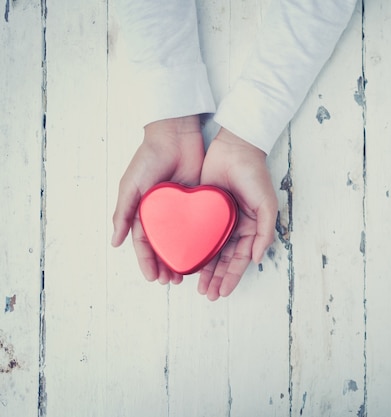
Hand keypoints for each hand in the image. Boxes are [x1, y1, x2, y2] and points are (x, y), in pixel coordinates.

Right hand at [111, 115, 204, 284]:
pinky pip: (200, 224)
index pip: (144, 242)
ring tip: (188, 274)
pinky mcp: (199, 200)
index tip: (153, 278)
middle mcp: (162, 212)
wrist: (176, 134)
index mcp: (144, 209)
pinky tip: (205, 253)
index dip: (147, 261)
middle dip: (167, 264)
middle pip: (164, 245)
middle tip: (173, 281)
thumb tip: (116, 242)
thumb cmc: (149, 157)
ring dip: (184, 256)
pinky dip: (201, 240)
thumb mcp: (131, 185)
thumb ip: (124, 212)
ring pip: (183, 239)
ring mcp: (181, 207)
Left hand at [197, 128, 277, 300]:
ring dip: (205, 269)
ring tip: (197, 286)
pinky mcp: (202, 209)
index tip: (223, 292)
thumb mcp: (266, 203)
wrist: (234, 147)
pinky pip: (196, 233)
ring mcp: (218, 219)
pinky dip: (193, 248)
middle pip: (224, 259)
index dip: (232, 276)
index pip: (240, 258)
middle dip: (217, 278)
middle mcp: (235, 227)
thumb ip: (264, 232)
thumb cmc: (254, 174)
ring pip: (210, 250)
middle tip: (208, 294)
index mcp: (251, 227)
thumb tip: (256, 259)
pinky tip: (186, 260)